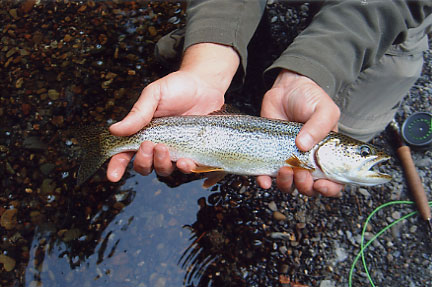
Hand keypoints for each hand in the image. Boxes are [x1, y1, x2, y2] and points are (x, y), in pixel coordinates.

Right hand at [107, 43, 239, 181]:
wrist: (205, 85)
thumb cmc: (177, 88)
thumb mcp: (154, 95)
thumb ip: (137, 114)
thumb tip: (114, 130)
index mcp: (142, 132)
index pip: (125, 153)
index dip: (117, 167)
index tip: (113, 176)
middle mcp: (156, 145)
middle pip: (143, 166)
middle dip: (142, 161)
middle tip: (148, 145)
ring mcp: (175, 150)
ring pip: (163, 170)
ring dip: (161, 164)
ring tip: (163, 148)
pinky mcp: (193, 152)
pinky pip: (188, 168)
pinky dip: (184, 168)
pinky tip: (184, 161)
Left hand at [257, 69, 342, 196]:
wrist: (286, 88)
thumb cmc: (310, 99)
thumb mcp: (324, 110)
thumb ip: (320, 127)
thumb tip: (303, 145)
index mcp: (327, 156)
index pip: (333, 182)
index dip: (330, 189)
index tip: (321, 184)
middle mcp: (308, 162)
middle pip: (309, 188)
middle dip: (305, 186)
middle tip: (301, 173)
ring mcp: (288, 160)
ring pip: (288, 185)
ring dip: (286, 184)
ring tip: (284, 170)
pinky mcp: (270, 155)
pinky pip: (267, 175)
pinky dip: (265, 181)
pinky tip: (264, 179)